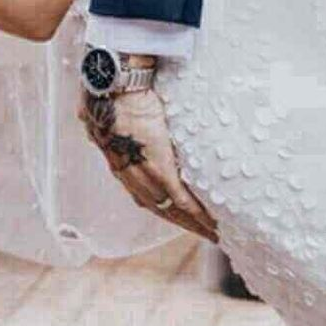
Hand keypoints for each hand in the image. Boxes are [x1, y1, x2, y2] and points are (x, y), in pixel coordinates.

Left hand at [79, 85, 217, 241]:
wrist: (114, 89)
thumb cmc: (114, 98)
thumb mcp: (114, 118)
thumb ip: (119, 127)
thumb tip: (108, 120)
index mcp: (123, 166)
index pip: (148, 196)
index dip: (167, 210)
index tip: (185, 221)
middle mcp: (132, 176)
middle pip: (162, 209)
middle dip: (186, 225)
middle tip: (211, 236)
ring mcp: (145, 173)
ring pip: (171, 207)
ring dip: (194, 223)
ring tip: (216, 232)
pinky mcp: (159, 165)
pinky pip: (179, 194)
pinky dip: (194, 210)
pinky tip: (210, 219)